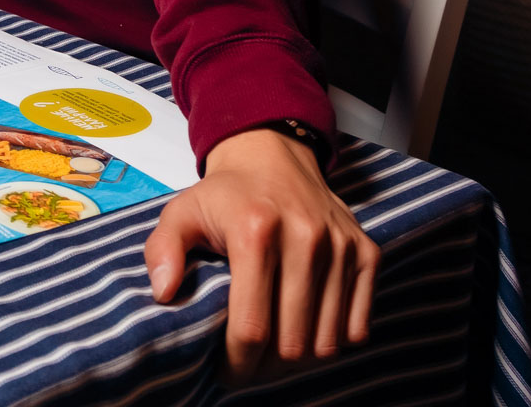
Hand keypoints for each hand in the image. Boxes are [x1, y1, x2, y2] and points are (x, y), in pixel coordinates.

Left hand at [144, 128, 378, 380]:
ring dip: (300, 359)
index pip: (252, 326)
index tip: (225, 372)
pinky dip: (333, 340)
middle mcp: (305, 237)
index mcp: (255, 230)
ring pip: (327, 341)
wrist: (273, 156)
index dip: (237, 363)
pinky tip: (306, 331)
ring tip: (274, 353)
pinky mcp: (367, 252)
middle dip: (266, 367)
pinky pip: (358, 326)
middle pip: (293, 343)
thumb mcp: (181, 213)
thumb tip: (163, 293)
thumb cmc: (225, 195)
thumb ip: (163, 250)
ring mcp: (341, 246)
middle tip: (249, 366)